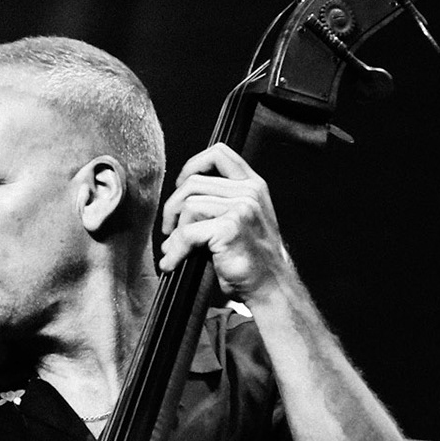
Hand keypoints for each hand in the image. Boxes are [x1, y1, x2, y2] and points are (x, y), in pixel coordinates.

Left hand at [159, 143, 292, 303]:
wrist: (270, 287)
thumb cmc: (252, 258)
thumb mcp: (241, 220)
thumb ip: (219, 202)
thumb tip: (176, 203)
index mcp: (253, 185)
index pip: (219, 153)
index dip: (192, 165)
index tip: (180, 185)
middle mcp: (249, 192)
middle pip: (193, 183)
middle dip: (172, 208)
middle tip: (169, 230)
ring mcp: (242, 208)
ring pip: (188, 207)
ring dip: (174, 233)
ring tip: (174, 250)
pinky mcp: (231, 228)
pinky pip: (187, 233)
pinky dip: (175, 250)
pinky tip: (173, 262)